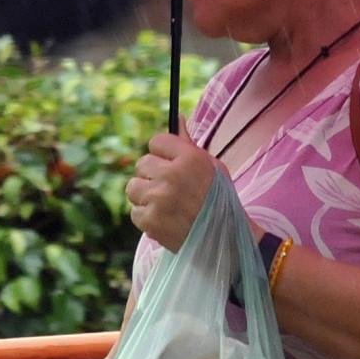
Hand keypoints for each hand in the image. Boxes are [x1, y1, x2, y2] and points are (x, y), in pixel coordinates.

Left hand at [126, 133, 221, 251]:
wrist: (225, 240)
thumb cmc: (219, 200)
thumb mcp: (211, 166)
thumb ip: (189, 143)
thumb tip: (177, 118)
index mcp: (189, 158)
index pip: (157, 141)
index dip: (163, 154)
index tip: (170, 164)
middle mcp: (171, 175)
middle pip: (142, 164)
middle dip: (153, 175)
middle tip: (170, 188)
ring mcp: (159, 199)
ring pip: (134, 187)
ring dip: (146, 195)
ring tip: (166, 204)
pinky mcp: (150, 220)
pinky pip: (135, 211)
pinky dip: (147, 217)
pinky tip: (165, 219)